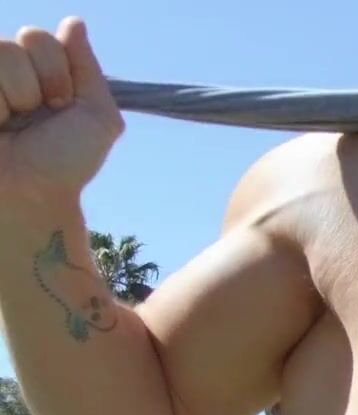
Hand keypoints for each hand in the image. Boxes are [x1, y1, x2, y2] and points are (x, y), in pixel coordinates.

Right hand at [0, 19, 122, 213]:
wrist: (28, 196)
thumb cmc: (62, 164)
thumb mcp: (97, 117)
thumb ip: (87, 69)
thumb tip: (72, 22)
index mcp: (36, 74)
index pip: (38, 39)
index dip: (55, 74)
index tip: (59, 107)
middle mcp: (4, 74)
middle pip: (15, 43)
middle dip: (32, 85)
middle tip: (32, 119)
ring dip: (10, 97)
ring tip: (7, 127)